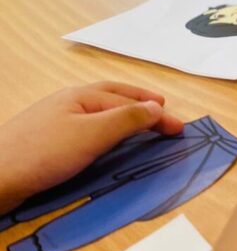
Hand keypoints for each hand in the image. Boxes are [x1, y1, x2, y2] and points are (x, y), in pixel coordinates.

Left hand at [0, 83, 183, 213]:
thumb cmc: (44, 154)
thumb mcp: (93, 135)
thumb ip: (128, 120)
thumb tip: (156, 107)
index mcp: (81, 95)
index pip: (129, 101)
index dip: (156, 113)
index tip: (180, 127)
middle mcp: (68, 101)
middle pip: (111, 96)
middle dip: (138, 101)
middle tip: (161, 109)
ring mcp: (53, 119)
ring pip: (96, 110)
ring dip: (122, 113)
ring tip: (138, 122)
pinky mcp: (43, 140)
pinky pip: (84, 126)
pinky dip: (104, 128)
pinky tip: (101, 139)